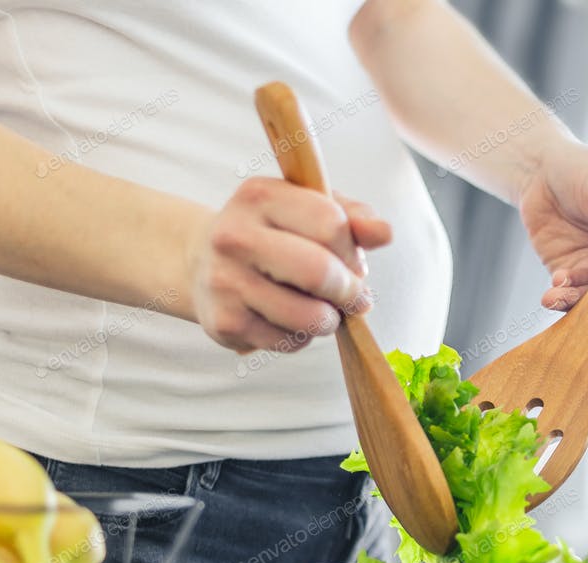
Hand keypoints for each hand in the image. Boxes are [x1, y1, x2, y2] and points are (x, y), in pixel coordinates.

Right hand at [188, 179, 392, 353]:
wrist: (202, 263)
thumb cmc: (271, 233)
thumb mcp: (307, 209)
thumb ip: (352, 217)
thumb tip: (384, 233)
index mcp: (259, 196)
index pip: (330, 224)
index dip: (352, 250)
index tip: (353, 262)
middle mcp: (234, 236)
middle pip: (319, 271)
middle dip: (350, 292)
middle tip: (356, 298)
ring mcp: (226, 281)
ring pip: (309, 316)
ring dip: (330, 320)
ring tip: (325, 311)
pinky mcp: (225, 323)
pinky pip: (290, 341)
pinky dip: (304, 337)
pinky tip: (292, 321)